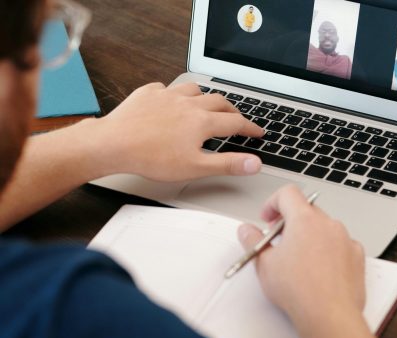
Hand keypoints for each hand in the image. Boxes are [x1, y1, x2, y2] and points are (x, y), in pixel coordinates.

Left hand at [95, 82, 263, 180]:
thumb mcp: (195, 167)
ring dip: (205, 97)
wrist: (114, 144)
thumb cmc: (152, 158)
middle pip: (219, 101)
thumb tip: (253, 163)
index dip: (250, 128)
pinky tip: (171, 101)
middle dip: (232, 110)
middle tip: (236, 118)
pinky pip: (166, 88)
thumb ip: (227, 164)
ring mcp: (167, 96)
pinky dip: (174, 93)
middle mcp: (188, 104)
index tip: (258, 131)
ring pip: (194, 89)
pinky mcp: (148, 94)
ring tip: (206, 105)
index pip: (235, 122)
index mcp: (202, 122)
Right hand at [237, 185, 365, 331]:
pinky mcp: (357, 256)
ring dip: (310, 236)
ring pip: (324, 227)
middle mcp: (328, 224)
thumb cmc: (299, 291)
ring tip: (299, 260)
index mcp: (304, 220)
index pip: (288, 193)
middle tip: (279, 241)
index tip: (268, 218)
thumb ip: (252, 241)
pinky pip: (340, 244)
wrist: (329, 315)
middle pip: (306, 210)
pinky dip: (329, 250)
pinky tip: (319, 270)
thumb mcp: (264, 264)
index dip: (273, 203)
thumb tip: (246, 231)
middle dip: (290, 221)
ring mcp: (345, 239)